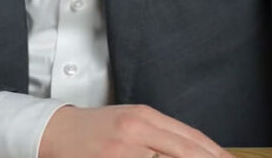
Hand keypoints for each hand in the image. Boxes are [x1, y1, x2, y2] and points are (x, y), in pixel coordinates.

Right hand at [38, 104, 234, 157]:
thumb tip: (198, 151)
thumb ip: (164, 136)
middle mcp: (136, 131)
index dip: (216, 155)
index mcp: (145, 116)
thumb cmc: (96, 129)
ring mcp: (122, 151)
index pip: (192, 139)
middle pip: (186, 152)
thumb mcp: (133, 122)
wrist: (56, 132)